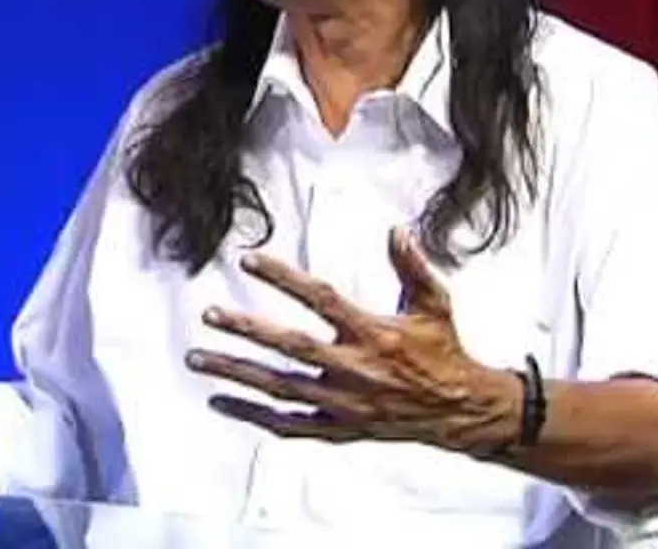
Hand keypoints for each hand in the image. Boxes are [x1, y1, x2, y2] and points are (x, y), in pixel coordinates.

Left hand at [186, 226, 520, 453]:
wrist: (460, 411)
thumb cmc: (443, 350)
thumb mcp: (436, 303)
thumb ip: (412, 266)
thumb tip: (396, 230)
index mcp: (374, 333)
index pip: (320, 299)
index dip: (282, 278)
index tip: (248, 260)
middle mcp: (355, 370)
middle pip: (291, 347)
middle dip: (247, 329)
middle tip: (210, 314)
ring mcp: (343, 404)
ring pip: (280, 388)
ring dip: (236, 373)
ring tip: (197, 358)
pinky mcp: (340, 428)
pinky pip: (289, 424)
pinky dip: (253, 415)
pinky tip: (221, 401)